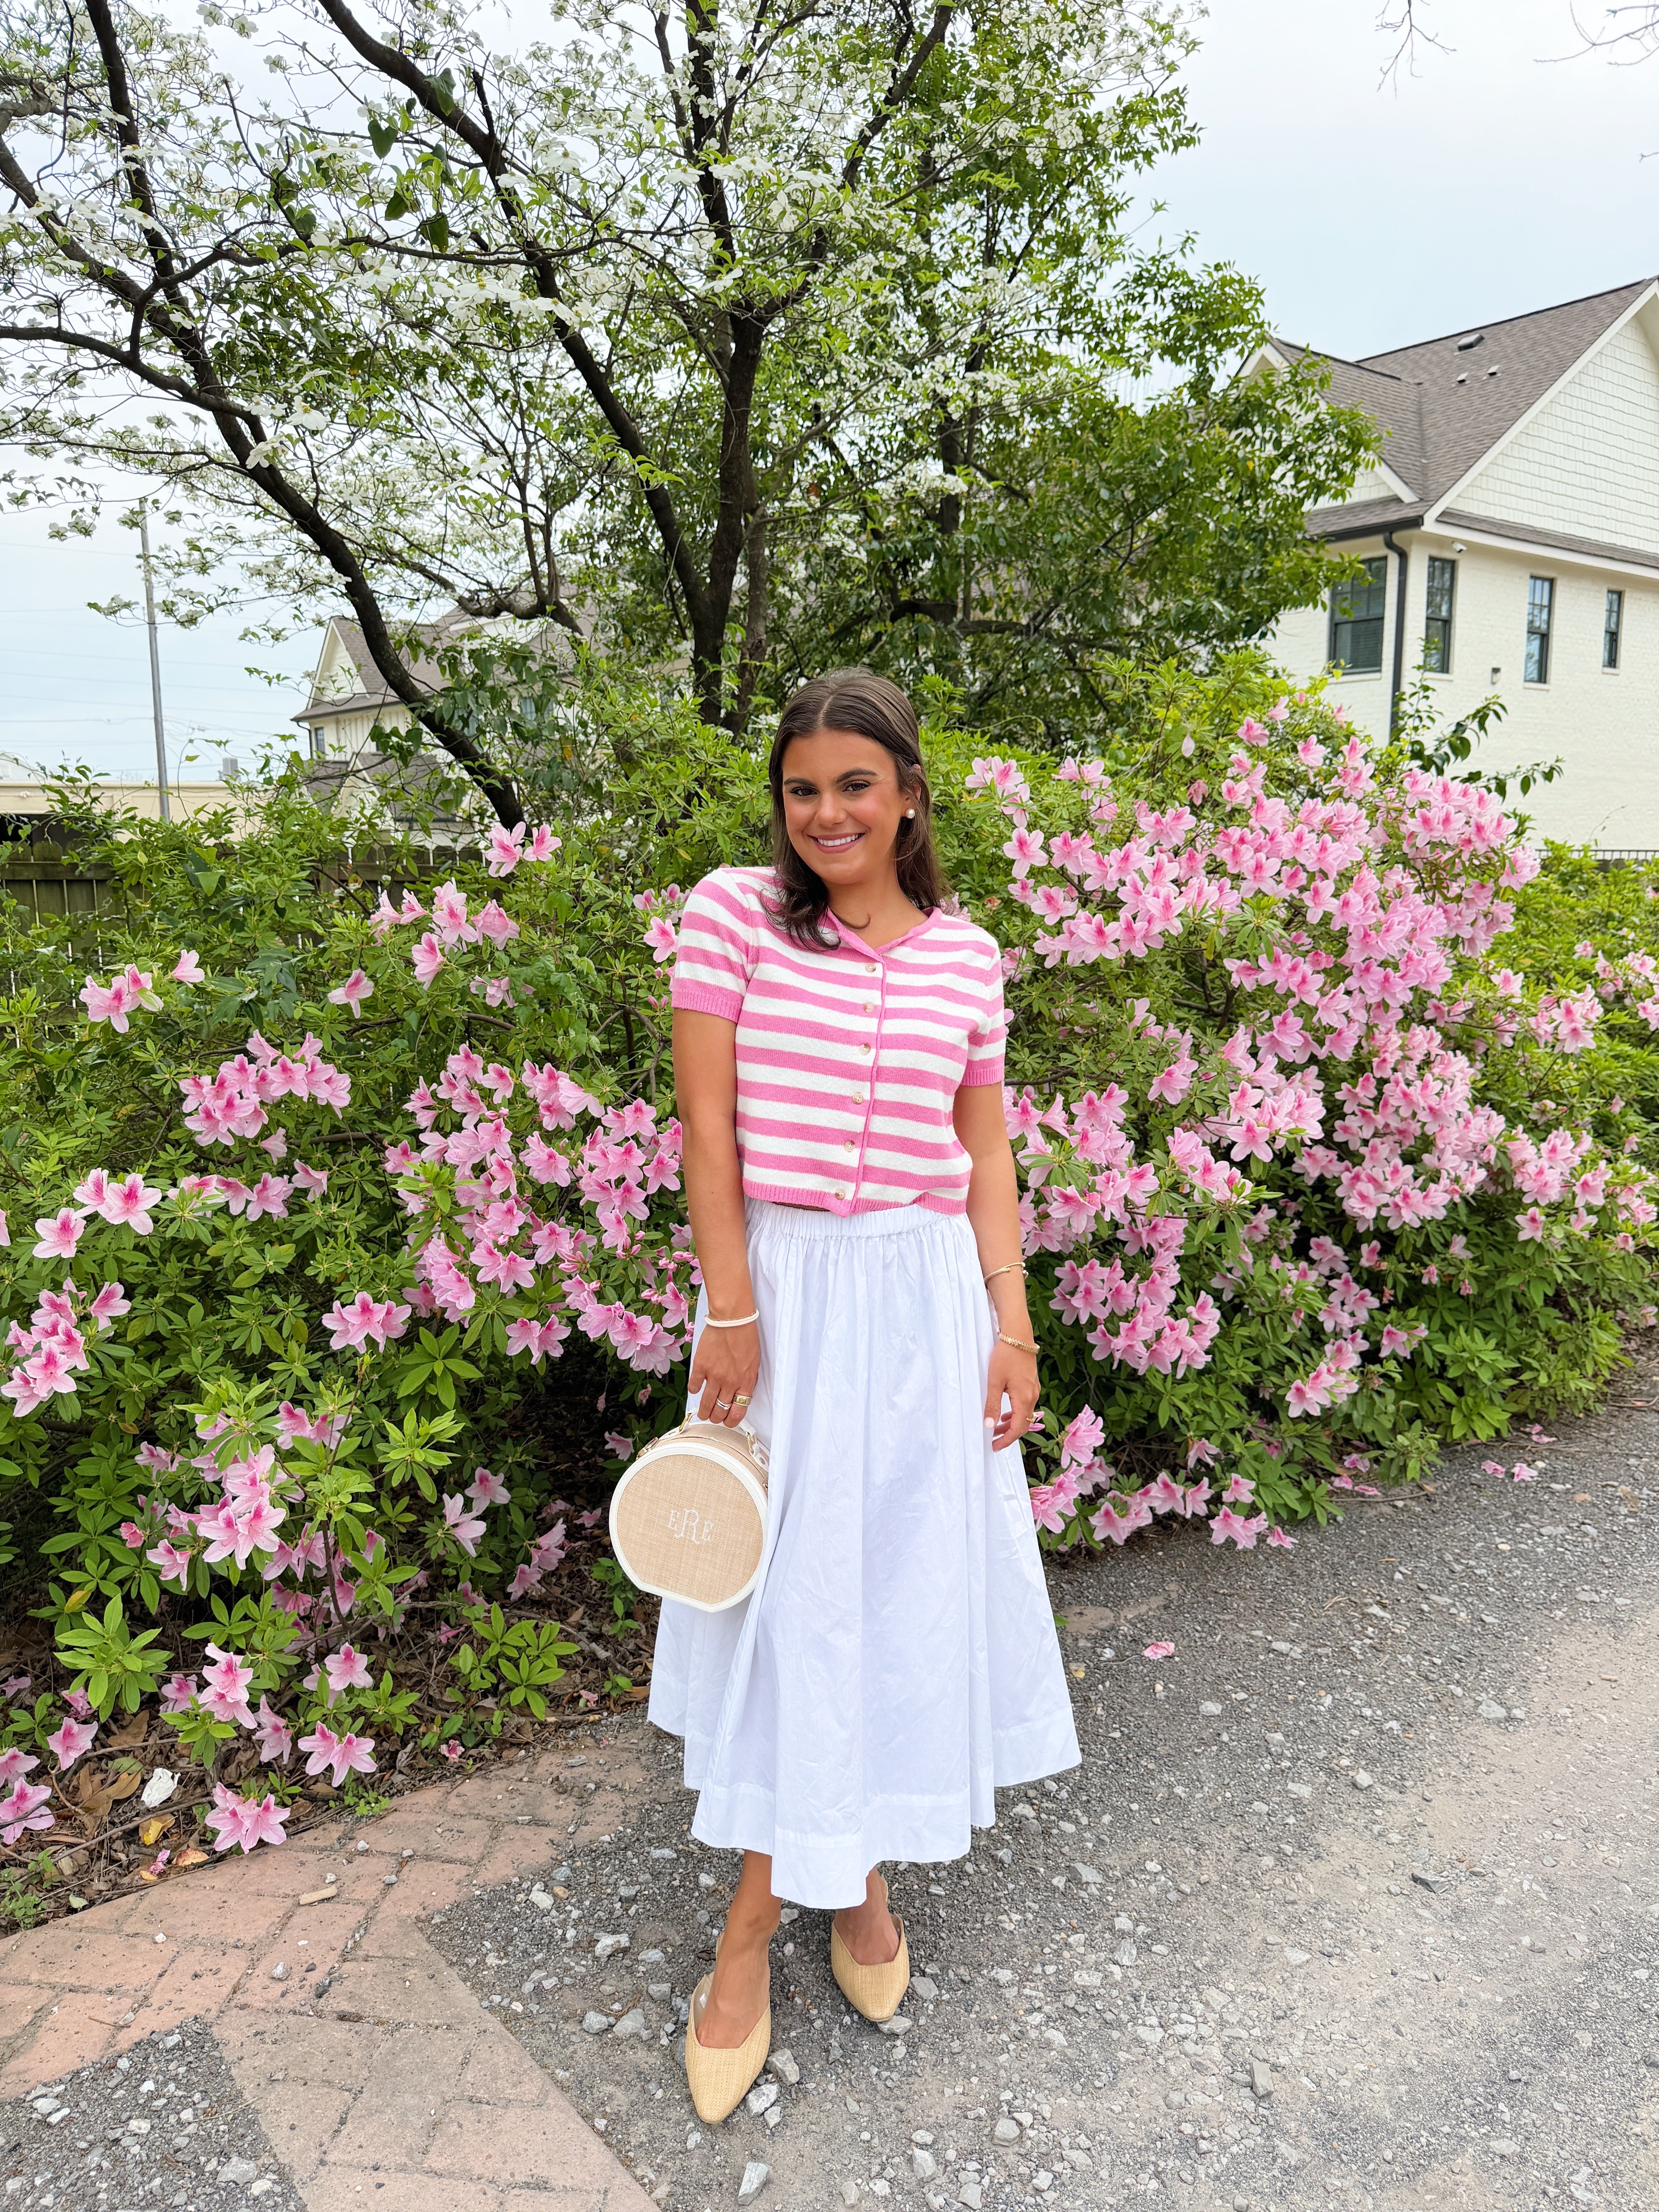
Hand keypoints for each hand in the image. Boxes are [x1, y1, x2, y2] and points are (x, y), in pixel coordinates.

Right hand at [690, 1320, 758, 1427]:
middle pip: (721, 1411)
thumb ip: (747, 1381)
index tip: (728, 1421)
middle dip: (717, 1418)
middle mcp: (730, 1382)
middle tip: (714, 1416)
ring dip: (704, 1412)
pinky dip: (694, 1390)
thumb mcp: (754, 1363)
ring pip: (706, 1404)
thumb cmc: (746, 1337)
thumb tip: (741, 1395)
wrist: (732, 1319)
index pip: (739, 1411)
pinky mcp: (700, 1366)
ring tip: (703, 1413)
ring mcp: (714, 1375)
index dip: (732, 1421)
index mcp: (745, 1381)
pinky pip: (694, 1387)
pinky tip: (696, 1389)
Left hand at [984, 1337, 1038, 1452]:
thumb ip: (992, 1405)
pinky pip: (1025, 1405)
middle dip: (1009, 1435)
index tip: (994, 1446)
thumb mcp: (994, 1381)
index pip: (1018, 1429)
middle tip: (994, 1441)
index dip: (1006, 1440)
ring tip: (997, 1428)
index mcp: (1024, 1398)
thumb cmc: (1006, 1356)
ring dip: (1011, 1424)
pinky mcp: (1031, 1383)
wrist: (1018, 1336)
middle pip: (1023, 1424)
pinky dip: (1015, 1413)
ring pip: (1024, 1415)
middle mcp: (1032, 1396)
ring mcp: (1033, 1390)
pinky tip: (1006, 1412)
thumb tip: (989, 1426)